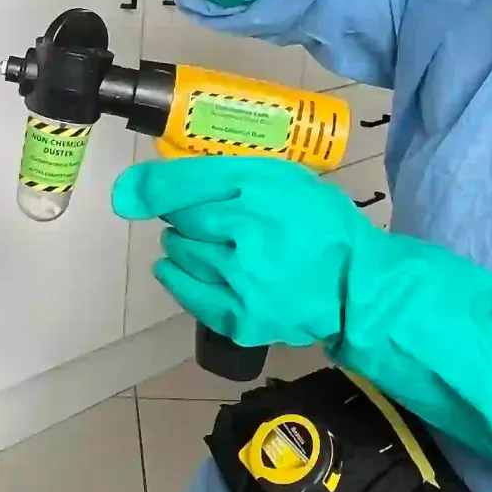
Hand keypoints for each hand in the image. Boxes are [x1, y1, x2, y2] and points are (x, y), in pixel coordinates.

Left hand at [112, 155, 372, 348]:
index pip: (185, 184)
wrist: (355, 286)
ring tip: (210, 245)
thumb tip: (136, 186)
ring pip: (183, 254)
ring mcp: (243, 281)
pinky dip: (178, 279)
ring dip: (184, 247)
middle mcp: (250, 232)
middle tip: (210, 221)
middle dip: (186, 218)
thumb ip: (217, 174)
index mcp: (263, 189)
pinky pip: (189, 293)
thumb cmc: (316, 224)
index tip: (141, 192)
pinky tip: (177, 269)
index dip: (160, 187)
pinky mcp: (241, 318)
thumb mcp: (278, 178)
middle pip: (183, 220)